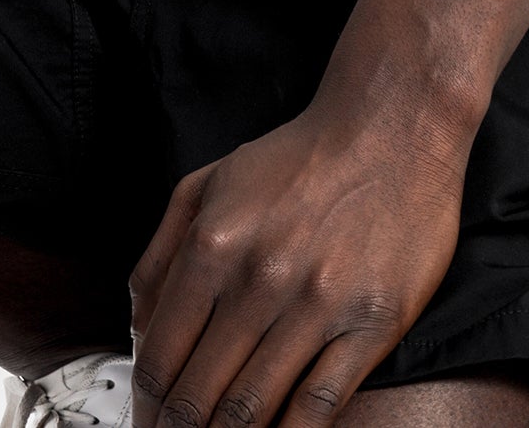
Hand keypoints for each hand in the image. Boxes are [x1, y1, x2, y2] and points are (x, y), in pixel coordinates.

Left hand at [128, 90, 468, 425]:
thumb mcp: (208, 183)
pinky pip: (319, 406)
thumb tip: (137, 329)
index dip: (145, 402)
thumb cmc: (296, 159)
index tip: (144, 421)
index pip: (161, 352)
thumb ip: (161, 255)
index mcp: (213, 243)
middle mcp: (259, 278)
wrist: (390, 130)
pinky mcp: (370, 326)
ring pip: (254, 408)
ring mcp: (317, 306)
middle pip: (201, 391)